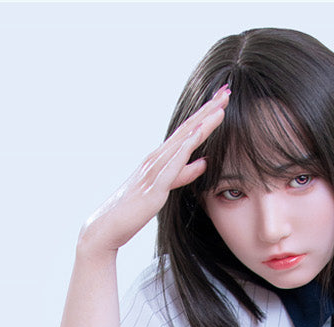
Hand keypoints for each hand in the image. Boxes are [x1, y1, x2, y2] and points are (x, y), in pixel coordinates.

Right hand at [79, 88, 228, 256]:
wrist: (106, 227)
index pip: (187, 132)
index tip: (222, 100)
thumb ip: (184, 173)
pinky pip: (173, 164)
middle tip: (226, 91)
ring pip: (183, 142)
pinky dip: (187, 147)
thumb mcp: (164, 188)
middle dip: (208, 110)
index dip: (205, 115)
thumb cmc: (133, 209)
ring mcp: (154, 170)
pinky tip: (199, 134)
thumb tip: (204, 162)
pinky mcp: (154, 187)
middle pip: (187, 129)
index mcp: (159, 159)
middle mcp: (156, 158)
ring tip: (221, 107)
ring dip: (202, 123)